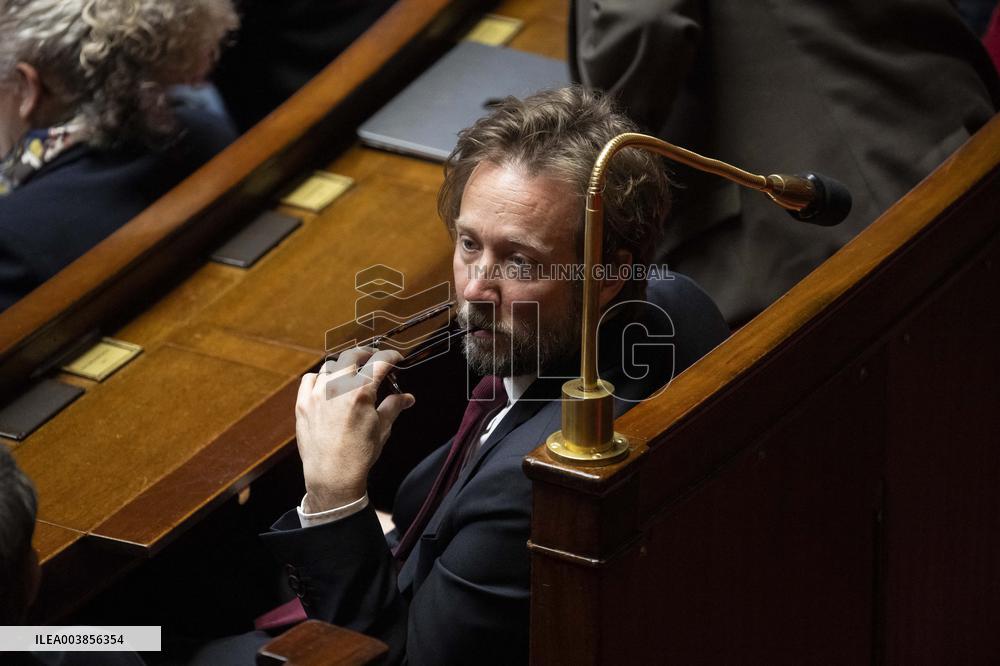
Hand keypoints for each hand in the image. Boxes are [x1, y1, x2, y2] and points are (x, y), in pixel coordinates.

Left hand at [295, 348, 414, 512]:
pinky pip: (310, 379)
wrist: (332, 475)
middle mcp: (337, 387)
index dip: (391, 356)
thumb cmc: (359, 454)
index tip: (395, 359)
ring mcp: (317, 394)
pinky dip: (320, 378)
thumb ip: (394, 406)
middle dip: (367, 354)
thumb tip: (407, 398)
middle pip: (352, 355)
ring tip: (350, 375)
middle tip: (374, 360)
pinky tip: (326, 385)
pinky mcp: (303, 403)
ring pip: (330, 366)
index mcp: (361, 392)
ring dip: (343, 367)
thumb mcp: (382, 428)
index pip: (380, 361)